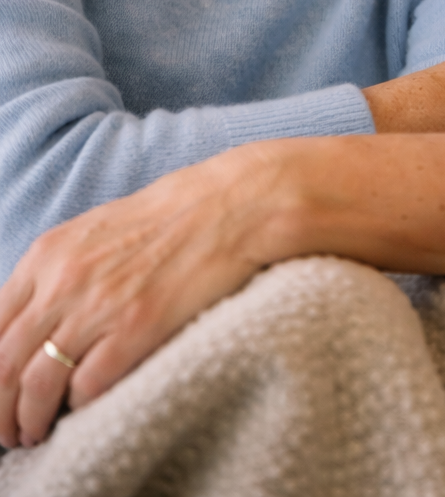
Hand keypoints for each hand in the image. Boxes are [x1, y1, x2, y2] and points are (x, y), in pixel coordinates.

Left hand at [0, 143, 270, 449]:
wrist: (227, 207)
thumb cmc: (165, 218)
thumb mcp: (92, 233)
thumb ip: (52, 274)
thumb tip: (24, 326)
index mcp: (48, 255)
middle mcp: (64, 281)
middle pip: (4, 365)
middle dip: (0, 408)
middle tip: (8, 429)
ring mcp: (100, 307)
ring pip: (37, 386)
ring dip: (30, 420)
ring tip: (36, 432)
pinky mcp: (137, 329)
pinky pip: (87, 388)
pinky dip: (78, 407)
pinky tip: (84, 409)